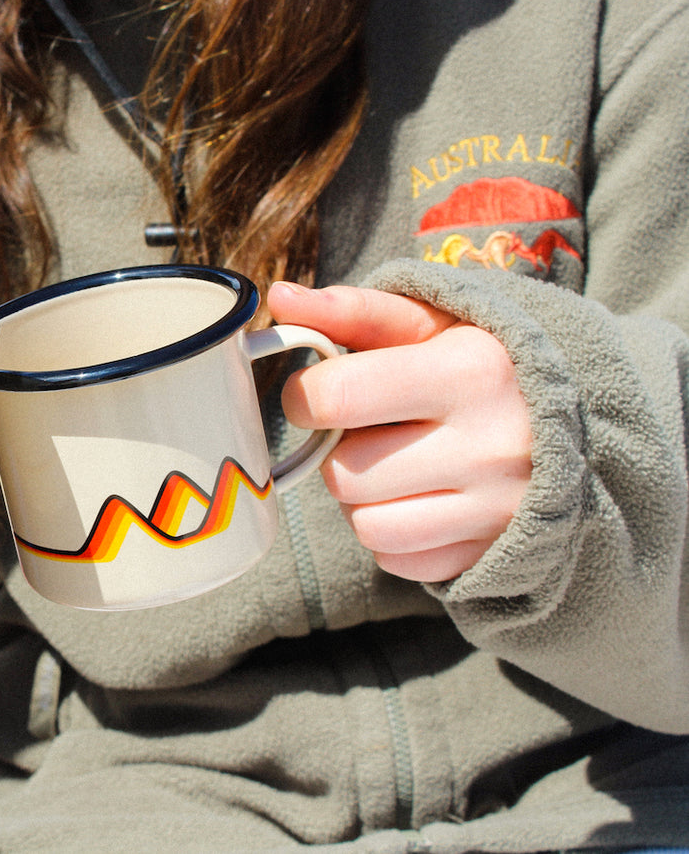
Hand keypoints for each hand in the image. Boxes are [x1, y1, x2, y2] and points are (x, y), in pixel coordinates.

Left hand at [267, 282, 531, 582]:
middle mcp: (491, 444)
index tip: (321, 392)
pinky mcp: (492, 554)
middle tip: (373, 430)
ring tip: (396, 464)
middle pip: (342, 473)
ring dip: (362, 497)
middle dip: (341, 450)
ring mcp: (496, 509)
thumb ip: (353, 310)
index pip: (334, 397)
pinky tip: (421, 498)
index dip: (306, 395)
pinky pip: (394, 560)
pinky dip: (393, 534)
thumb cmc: (479, 363)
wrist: (579, 424)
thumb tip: (279, 298)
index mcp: (471, 371)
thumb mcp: (428, 322)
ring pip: (364, 524)